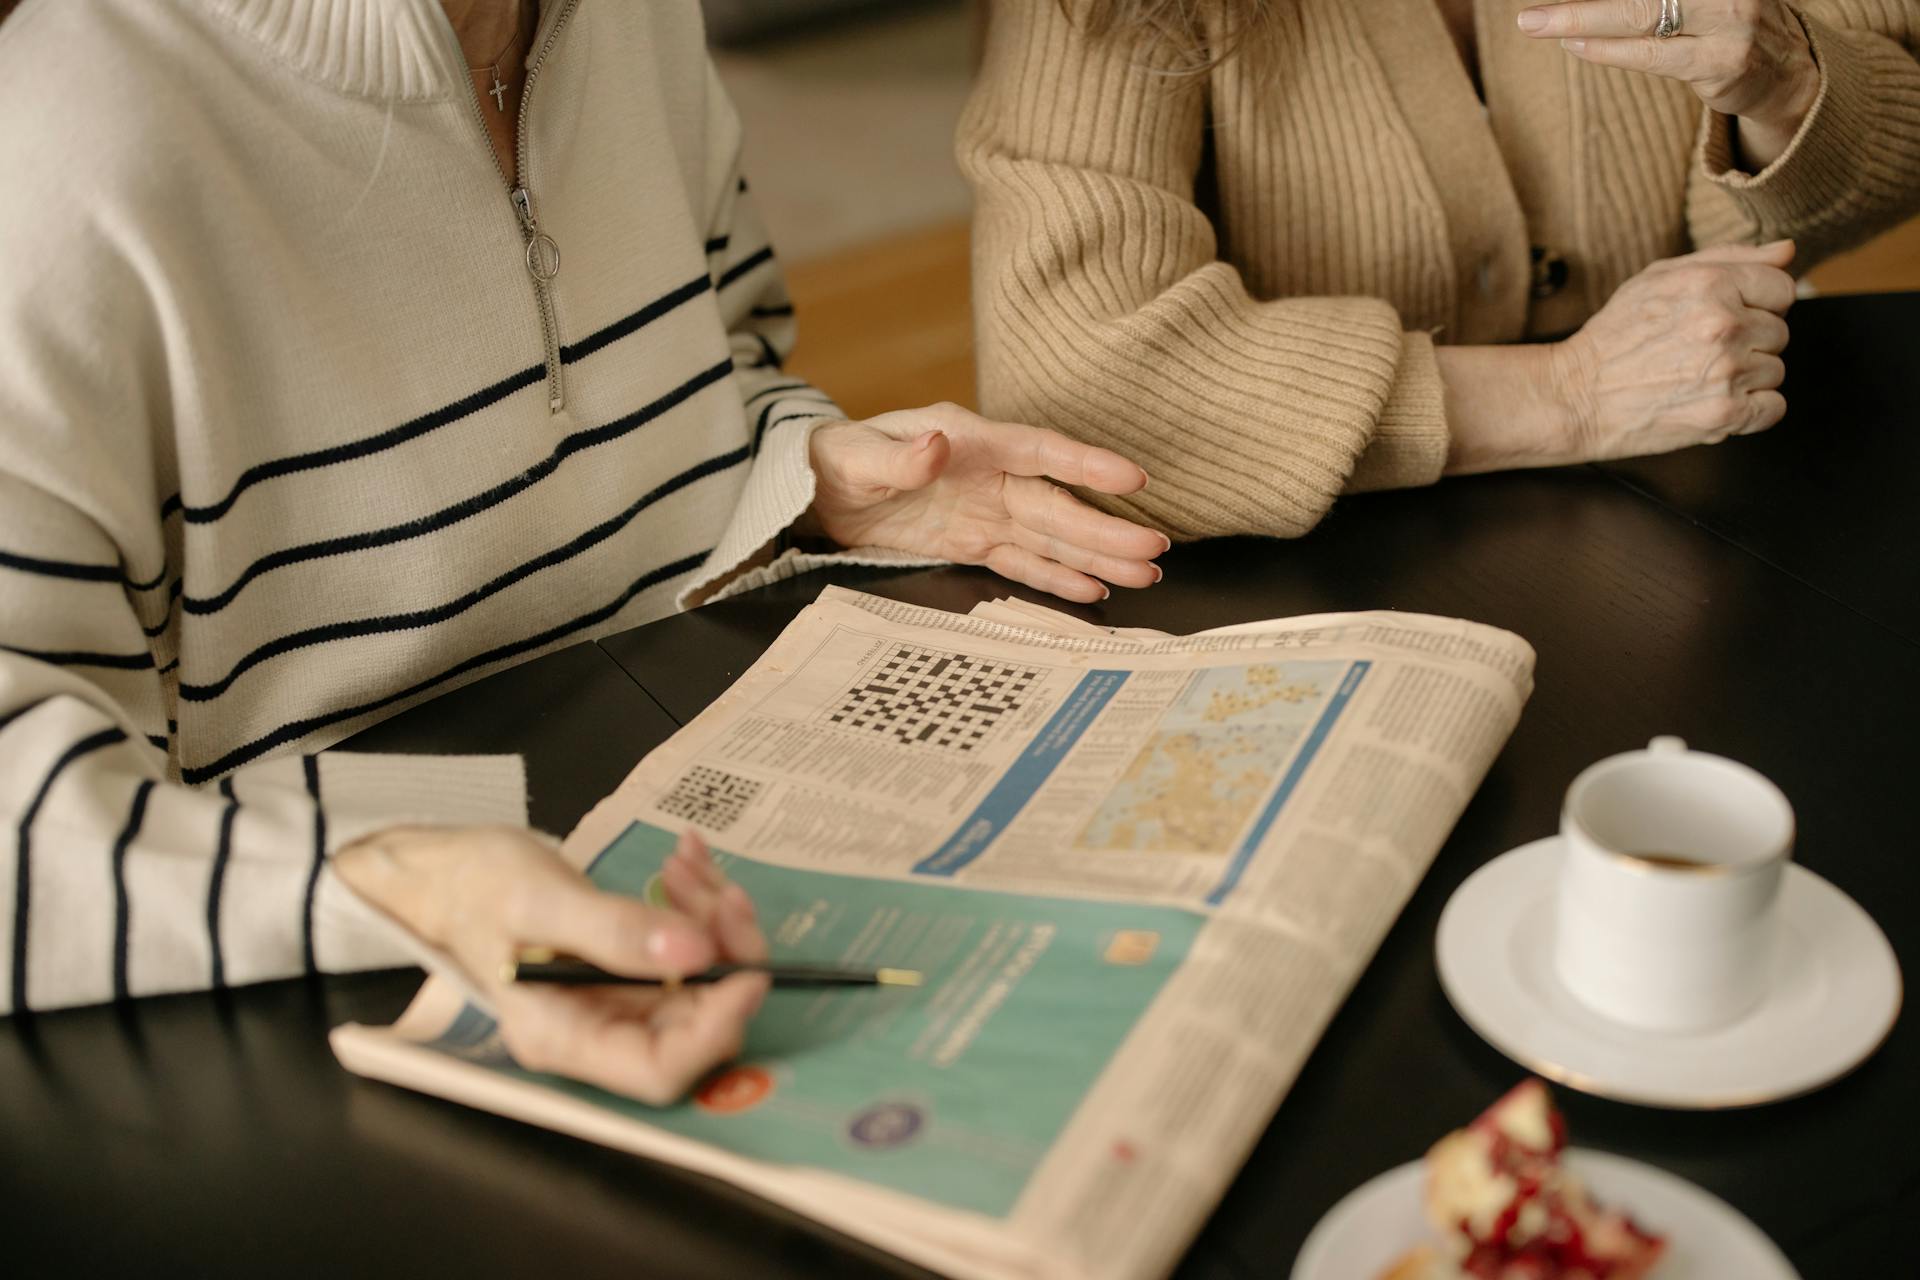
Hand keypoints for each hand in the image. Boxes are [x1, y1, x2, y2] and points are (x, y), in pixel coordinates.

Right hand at [335, 826, 767, 1103]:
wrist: (447, 867)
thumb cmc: (473, 887)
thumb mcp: (537, 900)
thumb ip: (612, 931)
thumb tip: (696, 955)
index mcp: (566, 1037)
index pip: (659, 1069)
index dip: (716, 1029)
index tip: (748, 971)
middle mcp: (599, 1029)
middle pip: (695, 1022)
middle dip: (724, 954)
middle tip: (722, 892)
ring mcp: (619, 997)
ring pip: (702, 978)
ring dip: (713, 918)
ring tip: (687, 864)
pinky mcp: (632, 964)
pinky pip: (688, 946)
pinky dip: (699, 901)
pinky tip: (687, 858)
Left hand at [805, 403, 1169, 603]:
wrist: (817, 489)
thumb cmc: (837, 459)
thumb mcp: (857, 457)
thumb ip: (899, 455)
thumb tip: (938, 444)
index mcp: (971, 441)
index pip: (1040, 451)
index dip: (1087, 465)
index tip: (1133, 478)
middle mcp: (990, 475)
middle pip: (1057, 504)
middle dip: (1106, 528)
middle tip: (1155, 550)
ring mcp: (987, 512)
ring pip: (1052, 537)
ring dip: (1097, 556)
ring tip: (1145, 575)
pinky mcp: (975, 543)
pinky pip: (1023, 562)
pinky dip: (1058, 577)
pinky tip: (1095, 591)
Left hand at [1519, 1, 1818, 165]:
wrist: (1786, 71)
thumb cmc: (1728, 17)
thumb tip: (1586, 0)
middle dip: (1584, 0)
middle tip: (1532, 9)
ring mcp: (1731, 21)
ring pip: (1641, 16)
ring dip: (1581, 19)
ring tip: (1537, 22)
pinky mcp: (1722, 63)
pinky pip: (1650, 55)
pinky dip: (1607, 49)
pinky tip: (1574, 44)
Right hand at [1550, 240, 1794, 461]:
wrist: (1575, 396)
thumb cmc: (1615, 337)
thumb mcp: (1661, 278)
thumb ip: (1729, 258)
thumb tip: (1788, 251)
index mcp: (1711, 284)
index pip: (1782, 289)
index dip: (1757, 305)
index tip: (1725, 319)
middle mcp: (1723, 325)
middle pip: (1780, 333)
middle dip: (1748, 343)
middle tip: (1700, 352)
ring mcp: (1727, 372)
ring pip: (1775, 371)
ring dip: (1745, 378)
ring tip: (1699, 378)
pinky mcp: (1725, 413)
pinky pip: (1773, 408)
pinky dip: (1750, 411)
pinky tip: (1713, 402)